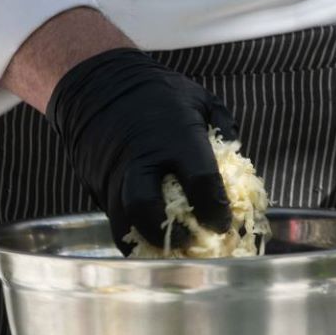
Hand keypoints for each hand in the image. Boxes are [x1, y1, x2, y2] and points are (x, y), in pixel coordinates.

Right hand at [47, 48, 236, 253]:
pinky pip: (113, 219)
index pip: (200, 181)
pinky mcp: (96, 185)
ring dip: (148, 243)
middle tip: (190, 242)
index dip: (215, 209)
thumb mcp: (198, 99)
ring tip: (170, 250)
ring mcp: (114, 174)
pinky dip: (132, 234)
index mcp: (174, 137)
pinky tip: (149, 238)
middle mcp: (141, 159)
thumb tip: (240, 163)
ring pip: (124, 223)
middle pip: (147, 208)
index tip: (223, 223)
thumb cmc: (156, 92)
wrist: (98, 84)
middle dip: (170, 234)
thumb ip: (223, 129)